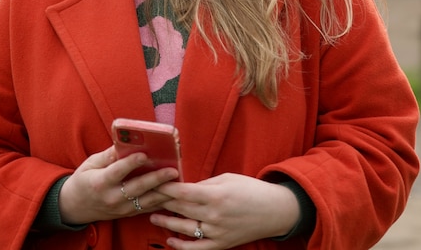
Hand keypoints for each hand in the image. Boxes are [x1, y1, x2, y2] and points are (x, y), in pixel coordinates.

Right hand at [58, 145, 179, 224]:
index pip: (117, 172)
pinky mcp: (127, 214)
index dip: (131, 163)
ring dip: (163, 192)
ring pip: (146, 201)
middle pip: (137, 188)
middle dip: (156, 179)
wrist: (75, 207)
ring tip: (178, 182)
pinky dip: (160, 201)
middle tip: (172, 170)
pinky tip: (173, 193)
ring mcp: (120, 209)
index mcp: (100, 183)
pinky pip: (147, 208)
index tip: (144, 154)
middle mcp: (111, 198)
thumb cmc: (84, 180)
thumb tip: (125, 142)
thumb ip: (108, 155)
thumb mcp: (90, 164)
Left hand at [150, 173, 299, 248]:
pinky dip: (182, 246)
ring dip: (166, 222)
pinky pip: (197, 248)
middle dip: (161, 202)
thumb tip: (183, 186)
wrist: (274, 210)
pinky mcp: (221, 244)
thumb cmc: (251, 190)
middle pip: (180, 209)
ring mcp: (217, 232)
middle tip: (146, 196)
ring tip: (152, 215)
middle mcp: (214, 215)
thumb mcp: (227, 178)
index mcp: (216, 195)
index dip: (164, 187)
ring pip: (184, 228)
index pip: (182, 192)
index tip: (152, 181)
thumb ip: (204, 184)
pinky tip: (170, 240)